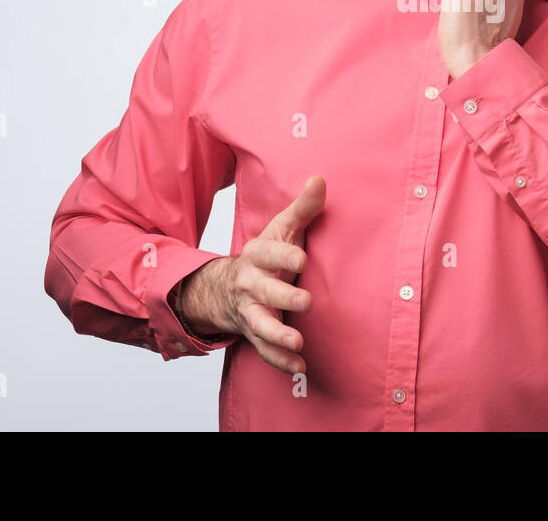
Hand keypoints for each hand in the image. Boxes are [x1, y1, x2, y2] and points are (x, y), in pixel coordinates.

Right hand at [174, 175, 324, 374]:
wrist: (227, 287)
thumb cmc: (266, 255)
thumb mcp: (282, 229)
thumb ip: (302, 209)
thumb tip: (319, 180)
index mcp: (258, 255)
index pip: (269, 253)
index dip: (283, 256)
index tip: (301, 258)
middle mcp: (250, 284)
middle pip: (264, 291)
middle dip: (283, 297)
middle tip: (306, 302)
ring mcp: (251, 311)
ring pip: (260, 325)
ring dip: (278, 335)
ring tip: (298, 342)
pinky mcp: (255, 333)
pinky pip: (265, 350)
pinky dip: (280, 360)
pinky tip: (299, 366)